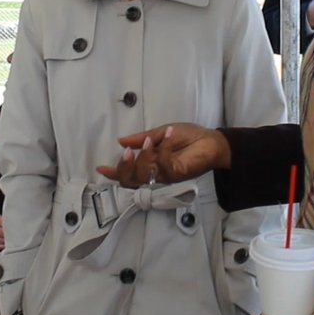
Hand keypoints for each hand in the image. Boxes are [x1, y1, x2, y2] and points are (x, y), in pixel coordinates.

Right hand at [95, 123, 230, 187]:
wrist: (212, 140)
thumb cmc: (189, 137)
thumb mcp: (161, 133)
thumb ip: (141, 139)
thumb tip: (120, 141)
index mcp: (150, 164)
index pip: (128, 173)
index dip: (114, 173)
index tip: (101, 168)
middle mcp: (155, 173)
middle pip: (131, 181)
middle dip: (124, 168)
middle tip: (127, 152)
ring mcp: (166, 175)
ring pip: (144, 176)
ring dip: (143, 157)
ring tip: (149, 141)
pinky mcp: (177, 173)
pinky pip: (163, 165)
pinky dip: (161, 150)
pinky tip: (166, 136)